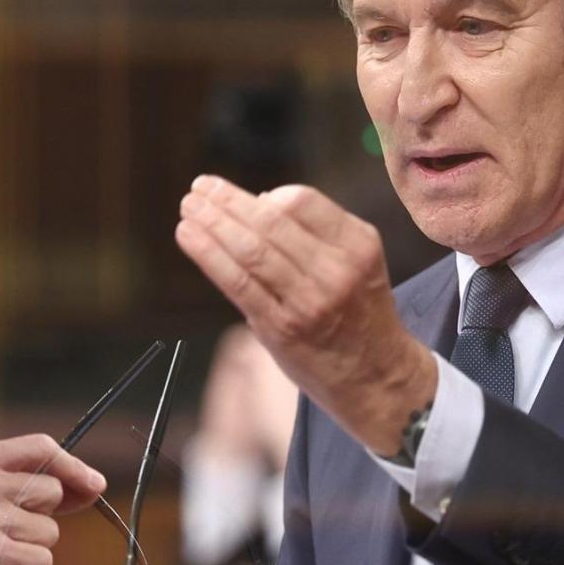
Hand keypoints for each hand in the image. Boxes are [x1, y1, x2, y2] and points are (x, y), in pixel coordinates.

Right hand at [0, 434, 104, 564]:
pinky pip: (42, 559)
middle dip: (43, 515)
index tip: (95, 484)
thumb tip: (94, 484)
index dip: (74, 466)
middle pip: (52, 491)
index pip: (41, 446)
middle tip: (6, 529)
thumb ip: (34, 484)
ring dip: (31, 546)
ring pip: (49, 530)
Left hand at [175, 175, 436, 455]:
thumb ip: (318, 231)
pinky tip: (188, 236)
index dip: (264, 194)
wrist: (375, 376)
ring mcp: (307, 301)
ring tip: (189, 207)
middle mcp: (335, 270)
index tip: (237, 194)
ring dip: (212, 222)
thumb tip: (260, 201)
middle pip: (269, 221)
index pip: (302, 201)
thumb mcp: (359, 261)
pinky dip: (208, 254)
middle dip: (227, 201)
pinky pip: (237, 283)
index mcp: (357, 245)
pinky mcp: (280, 328)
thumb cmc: (359, 312)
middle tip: (199, 188)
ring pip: (249, 249)